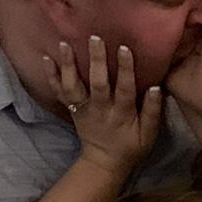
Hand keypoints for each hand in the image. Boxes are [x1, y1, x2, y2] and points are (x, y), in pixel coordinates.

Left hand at [44, 36, 162, 178]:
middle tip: (94, 37)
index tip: (123, 48)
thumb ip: (153, 111)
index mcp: (122, 114)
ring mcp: (83, 109)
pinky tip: (46, 59)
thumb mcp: (149, 135)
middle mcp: (100, 109)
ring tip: (64, 44)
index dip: (125, 69)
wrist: (104, 163)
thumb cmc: (131, 146)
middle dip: (96, 60)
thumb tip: (156, 87)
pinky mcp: (72, 109)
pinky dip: (51, 77)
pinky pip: (59, 93)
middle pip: (97, 84)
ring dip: (68, 65)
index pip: (124, 89)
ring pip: (73, 87)